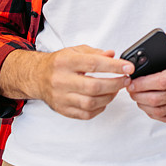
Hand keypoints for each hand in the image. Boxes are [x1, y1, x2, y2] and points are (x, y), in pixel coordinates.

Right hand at [0, 45, 133, 119]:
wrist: (37, 77)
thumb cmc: (59, 63)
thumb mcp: (75, 51)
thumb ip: (96, 53)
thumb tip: (113, 55)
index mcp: (65, 62)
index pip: (94, 64)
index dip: (114, 66)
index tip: (129, 67)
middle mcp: (61, 80)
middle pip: (94, 86)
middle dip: (115, 84)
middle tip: (126, 80)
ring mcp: (61, 97)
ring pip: (91, 103)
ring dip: (109, 97)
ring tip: (115, 89)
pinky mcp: (62, 109)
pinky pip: (85, 114)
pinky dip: (99, 108)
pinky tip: (104, 100)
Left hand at [127, 30, 165, 121]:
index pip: (162, 81)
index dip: (144, 84)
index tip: (132, 81)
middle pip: (158, 99)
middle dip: (139, 95)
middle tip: (130, 89)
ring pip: (161, 111)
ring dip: (144, 106)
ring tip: (136, 97)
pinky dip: (155, 114)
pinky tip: (148, 106)